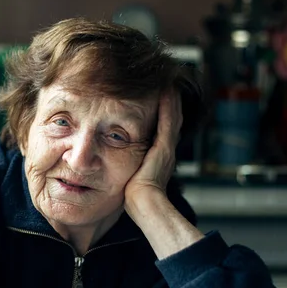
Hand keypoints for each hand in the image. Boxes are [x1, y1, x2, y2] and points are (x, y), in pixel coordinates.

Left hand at [124, 90, 181, 205]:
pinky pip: (169, 121)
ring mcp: (167, 148)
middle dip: (170, 104)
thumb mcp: (130, 177)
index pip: (163, 130)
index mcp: (159, 157)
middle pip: (171, 121)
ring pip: (173, 118)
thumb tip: (114, 165)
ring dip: (171, 100)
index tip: (160, 100)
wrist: (144, 204)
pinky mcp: (165, 147)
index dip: (164, 115)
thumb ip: (128, 168)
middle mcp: (166, 151)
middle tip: (168, 85)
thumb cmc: (133, 197)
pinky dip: (169, 106)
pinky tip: (168, 91)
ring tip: (169, 84)